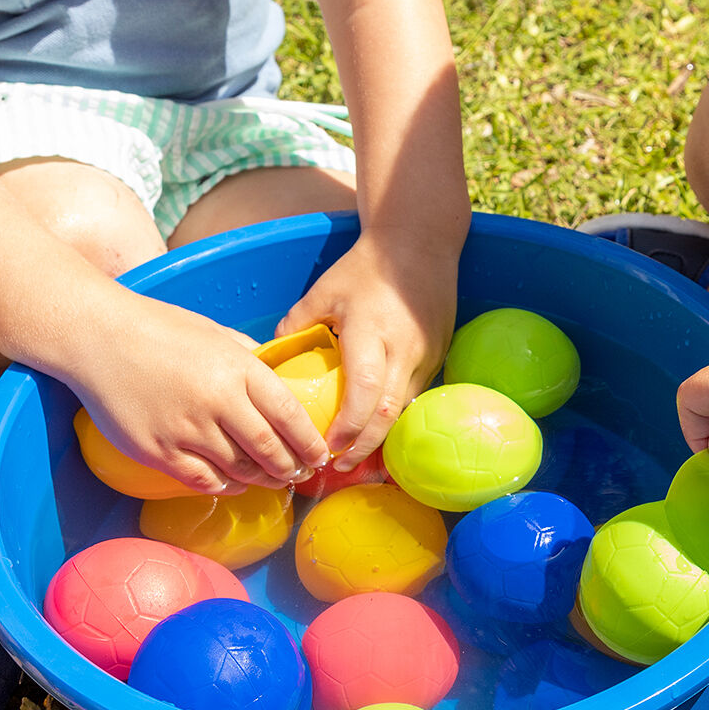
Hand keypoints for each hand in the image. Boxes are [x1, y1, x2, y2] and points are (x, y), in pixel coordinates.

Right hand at [71, 294, 329, 494]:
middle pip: (269, 449)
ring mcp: (185, 429)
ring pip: (238, 469)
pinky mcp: (157, 450)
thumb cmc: (157, 328)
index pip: (289, 414)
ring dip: (262, 479)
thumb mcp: (214, 332)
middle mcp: (216, 401)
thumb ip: (249, 357)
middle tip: (300, 473)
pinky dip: (225, 486)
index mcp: (237, 368)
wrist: (96, 336)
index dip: (310, 442)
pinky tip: (235, 483)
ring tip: (273, 480)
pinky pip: (202, 480)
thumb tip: (277, 376)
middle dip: (291, 467)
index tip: (320, 454)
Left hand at [275, 230, 458, 466]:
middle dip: (363, 447)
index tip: (328, 446)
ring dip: (380, 436)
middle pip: (387, 413)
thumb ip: (297, 323)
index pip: (363, 391)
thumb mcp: (324, 290)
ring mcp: (426, 355)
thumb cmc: (366, 267)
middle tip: (338, 467)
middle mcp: (403, 349)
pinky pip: (415, 396)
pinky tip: (375, 427)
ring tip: (354, 455)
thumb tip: (270, 358)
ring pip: (404, 409)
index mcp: (370, 331)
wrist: (421, 242)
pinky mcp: (438, 356)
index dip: (348, 426)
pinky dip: (393, 416)